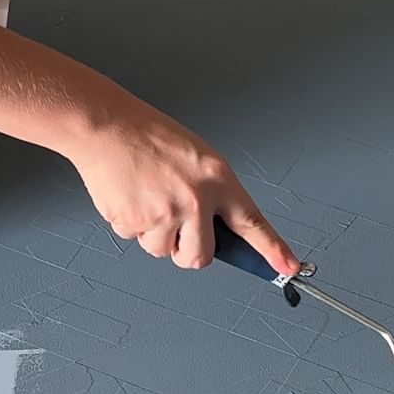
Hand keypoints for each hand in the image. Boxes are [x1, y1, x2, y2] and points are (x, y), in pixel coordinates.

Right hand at [67, 86, 298, 277]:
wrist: (106, 127)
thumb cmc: (148, 136)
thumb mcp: (197, 158)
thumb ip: (212, 194)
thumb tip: (214, 228)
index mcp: (217, 179)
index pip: (252, 222)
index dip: (272, 249)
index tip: (287, 266)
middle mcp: (195, 200)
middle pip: (200, 257)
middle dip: (188, 250)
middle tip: (178, 229)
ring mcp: (164, 215)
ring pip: (163, 251)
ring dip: (156, 234)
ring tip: (148, 198)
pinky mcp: (134, 223)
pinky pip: (136, 240)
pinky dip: (133, 224)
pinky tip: (131, 196)